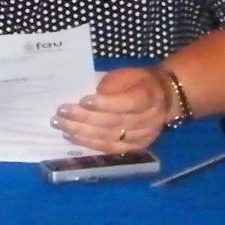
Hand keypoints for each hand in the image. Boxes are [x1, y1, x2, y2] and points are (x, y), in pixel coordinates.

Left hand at [53, 65, 170, 154]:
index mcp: (149, 96)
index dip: (105, 103)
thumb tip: (83, 99)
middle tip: (61, 113)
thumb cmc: (137, 82)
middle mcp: (149, 120)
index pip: (127, 103)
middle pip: (114, 122)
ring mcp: (143, 137)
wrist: (163, 97)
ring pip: (110, 138)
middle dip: (84, 118)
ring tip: (61, 126)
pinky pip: (110, 149)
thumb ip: (108, 86)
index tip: (82, 100)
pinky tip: (72, 137)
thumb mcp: (125, 75)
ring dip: (82, 133)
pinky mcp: (135, 148)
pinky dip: (89, 144)